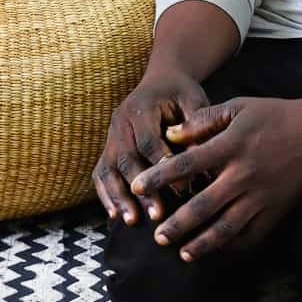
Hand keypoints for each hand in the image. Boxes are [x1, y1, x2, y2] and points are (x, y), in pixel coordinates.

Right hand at [93, 69, 210, 225]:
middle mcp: (120, 122)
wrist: (161, 79)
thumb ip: (195, 125)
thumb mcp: (193, 99)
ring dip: (119, 198)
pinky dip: (106, 195)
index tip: (182, 189)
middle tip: (157, 214)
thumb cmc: (181, 93)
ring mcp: (110, 136)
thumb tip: (200, 159)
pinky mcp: (107, 148)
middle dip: (141, 189)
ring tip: (132, 221)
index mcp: (141, 107)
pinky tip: (114, 216)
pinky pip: (101, 173)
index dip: (163, 165)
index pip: (149, 141)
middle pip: (127, 159)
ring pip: (109, 169)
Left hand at [128, 94, 301, 260]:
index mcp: (231, 146)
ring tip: (182, 253)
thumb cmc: (275, 114)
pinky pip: (252, 235)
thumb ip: (202, 121)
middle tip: (157, 237)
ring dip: (202, 243)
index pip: (186, 164)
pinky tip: (216, 251)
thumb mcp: (238, 107)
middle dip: (177, 223)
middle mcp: (244, 174)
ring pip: (226, 227)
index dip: (159, 177)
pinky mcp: (276, 210)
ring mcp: (261, 196)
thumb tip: (170, 136)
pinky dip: (232, 246)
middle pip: (203, 205)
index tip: (137, 187)